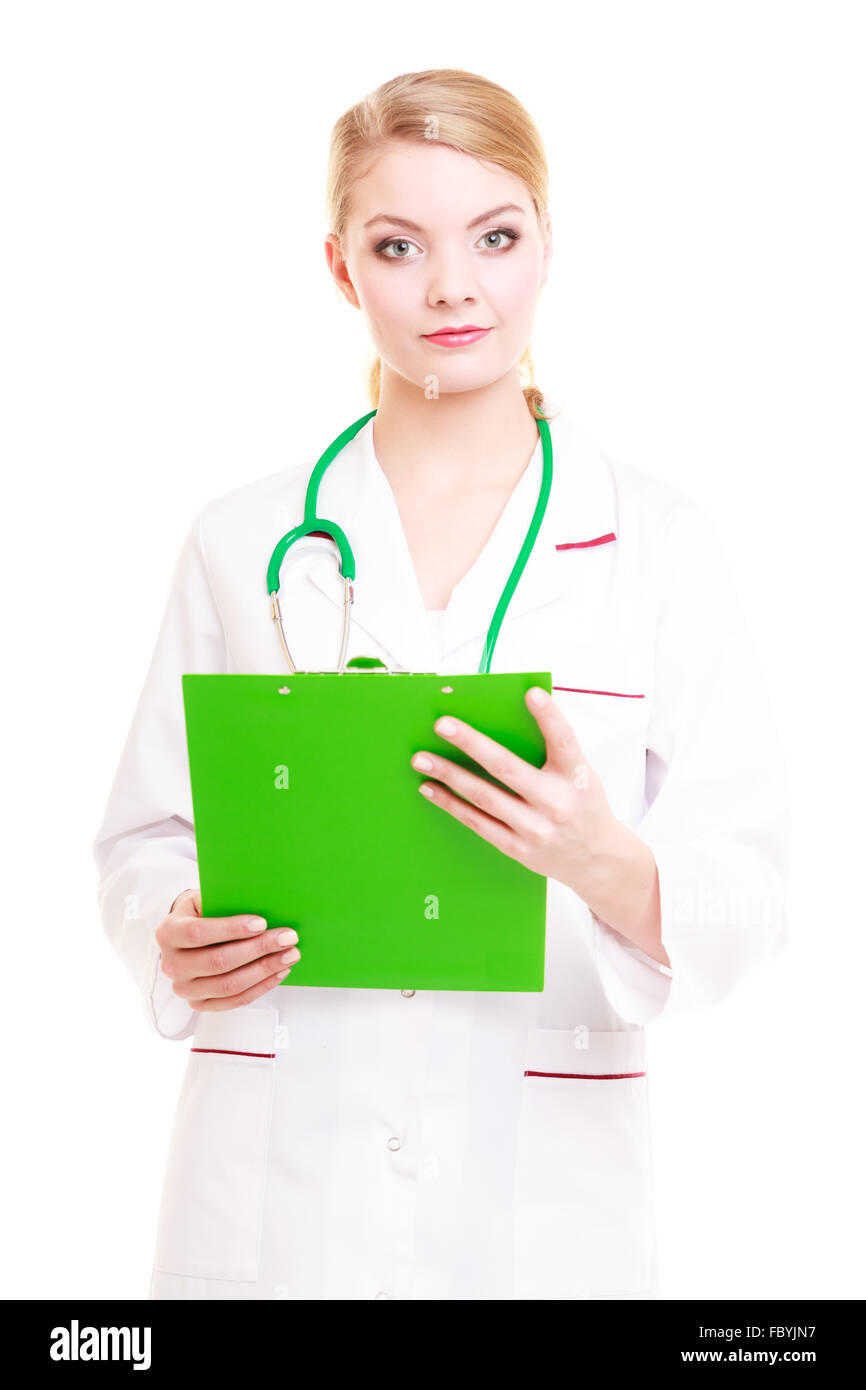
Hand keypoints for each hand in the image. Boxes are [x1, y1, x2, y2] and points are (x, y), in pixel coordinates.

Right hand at [155, 889, 300, 1011]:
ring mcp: (185, 988)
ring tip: (290, 955)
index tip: (261, 922)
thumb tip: (262, 904)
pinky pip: (234, 1000)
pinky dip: (261, 987)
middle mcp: (172, 964)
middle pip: (218, 962)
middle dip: (258, 949)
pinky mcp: (200, 1003)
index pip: (198, 933)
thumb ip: (224, 902)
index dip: (231, 929)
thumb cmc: (201, 913)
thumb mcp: (204, 899)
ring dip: (265, 970)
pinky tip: (279, 972)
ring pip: (229, 985)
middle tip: (287, 937)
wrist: (185, 935)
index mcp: (168, 933)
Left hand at [409, 686, 616, 891]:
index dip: (549, 717)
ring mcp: (534, 828)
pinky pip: (477, 821)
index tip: (531, 693)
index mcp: (576, 777)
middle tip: (442, 724)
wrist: (596, 860)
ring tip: (421, 758)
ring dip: (449, 774)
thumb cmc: (581, 805)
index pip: (564, 741)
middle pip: (508, 768)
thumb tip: (509, 716)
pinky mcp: (516, 847)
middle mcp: (556, 803)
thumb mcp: (580, 774)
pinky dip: (451, 803)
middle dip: (471, 743)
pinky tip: (431, 788)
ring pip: (484, 796)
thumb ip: (553, 750)